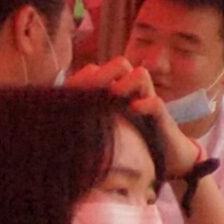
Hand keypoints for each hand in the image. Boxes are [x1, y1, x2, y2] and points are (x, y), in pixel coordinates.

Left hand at [69, 53, 201, 183]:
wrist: (166, 159)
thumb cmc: (130, 144)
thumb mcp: (101, 131)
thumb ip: (83, 121)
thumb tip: (56, 118)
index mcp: (113, 94)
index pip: (96, 71)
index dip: (84, 77)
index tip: (71, 93)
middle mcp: (130, 94)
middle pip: (120, 65)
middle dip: (106, 73)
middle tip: (94, 90)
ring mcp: (146, 102)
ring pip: (140, 74)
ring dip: (126, 82)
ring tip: (116, 95)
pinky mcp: (162, 117)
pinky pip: (156, 102)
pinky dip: (145, 104)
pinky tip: (135, 110)